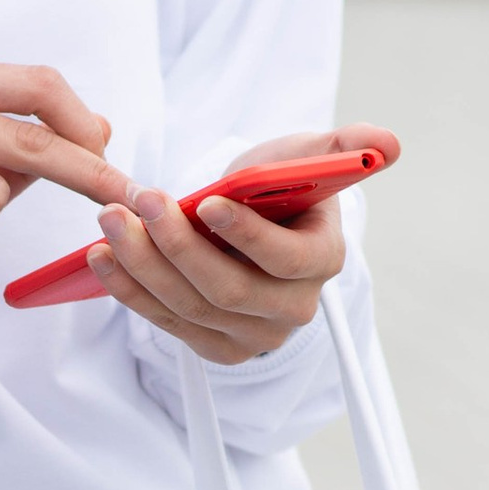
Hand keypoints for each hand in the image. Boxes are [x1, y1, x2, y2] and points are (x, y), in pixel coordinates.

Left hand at [83, 125, 398, 362]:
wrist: (254, 224)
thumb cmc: (281, 187)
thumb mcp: (308, 156)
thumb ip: (342, 148)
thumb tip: (386, 143)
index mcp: (322, 262)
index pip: (287, 260)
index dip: (247, 235)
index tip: (208, 201)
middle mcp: (290, 309)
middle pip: (227, 290)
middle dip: (178, 245)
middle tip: (139, 202)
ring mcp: (251, 336)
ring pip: (189, 307)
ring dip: (142, 265)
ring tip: (111, 220)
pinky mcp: (212, 346)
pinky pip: (165, 322)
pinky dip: (129, 290)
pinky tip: (102, 256)